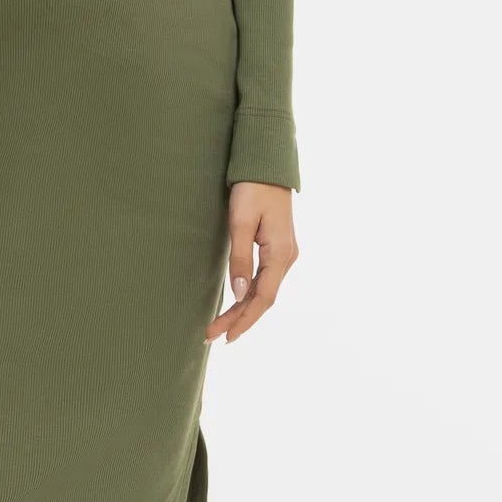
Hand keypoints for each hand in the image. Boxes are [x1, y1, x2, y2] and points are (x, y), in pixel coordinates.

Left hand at [205, 181, 298, 343]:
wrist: (267, 165)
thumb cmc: (252, 189)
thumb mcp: (240, 223)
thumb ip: (240, 259)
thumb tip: (239, 294)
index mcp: (281, 254)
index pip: (263, 298)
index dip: (245, 319)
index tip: (225, 336)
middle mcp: (287, 258)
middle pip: (263, 298)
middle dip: (240, 319)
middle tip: (214, 336)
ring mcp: (284, 253)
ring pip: (264, 291)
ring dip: (243, 309)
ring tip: (221, 327)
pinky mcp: (277, 248)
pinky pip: (265, 279)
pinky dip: (250, 295)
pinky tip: (237, 304)